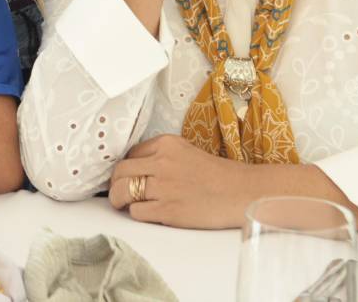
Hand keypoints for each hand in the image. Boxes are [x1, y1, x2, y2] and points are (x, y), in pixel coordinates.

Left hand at [107, 134, 255, 228]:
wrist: (242, 193)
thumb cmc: (218, 175)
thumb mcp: (186, 151)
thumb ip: (161, 155)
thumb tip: (136, 167)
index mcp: (166, 144)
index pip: (130, 154)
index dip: (126, 167)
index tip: (126, 176)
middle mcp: (161, 162)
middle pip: (120, 171)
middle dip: (115, 183)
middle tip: (118, 191)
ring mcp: (164, 187)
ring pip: (122, 191)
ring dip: (118, 199)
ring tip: (122, 203)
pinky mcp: (168, 210)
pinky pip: (136, 212)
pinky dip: (136, 214)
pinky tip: (146, 213)